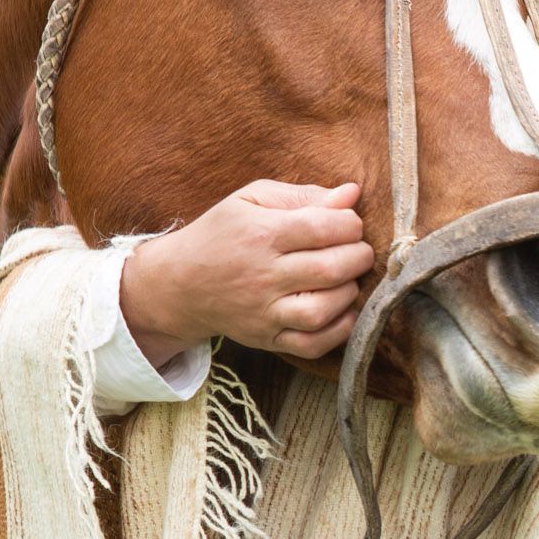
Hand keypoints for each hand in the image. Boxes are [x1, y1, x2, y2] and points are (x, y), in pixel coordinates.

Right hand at [118, 180, 375, 363]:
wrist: (179, 284)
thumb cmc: (222, 234)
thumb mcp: (251, 200)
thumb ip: (302, 195)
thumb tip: (352, 193)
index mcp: (261, 234)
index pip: (323, 227)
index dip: (350, 223)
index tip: (349, 223)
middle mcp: (262, 276)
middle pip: (329, 269)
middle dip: (358, 257)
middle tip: (358, 251)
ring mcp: (263, 313)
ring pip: (321, 311)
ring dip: (349, 293)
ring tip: (347, 279)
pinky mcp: (266, 340)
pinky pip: (311, 345)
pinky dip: (338, 330)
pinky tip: (341, 310)